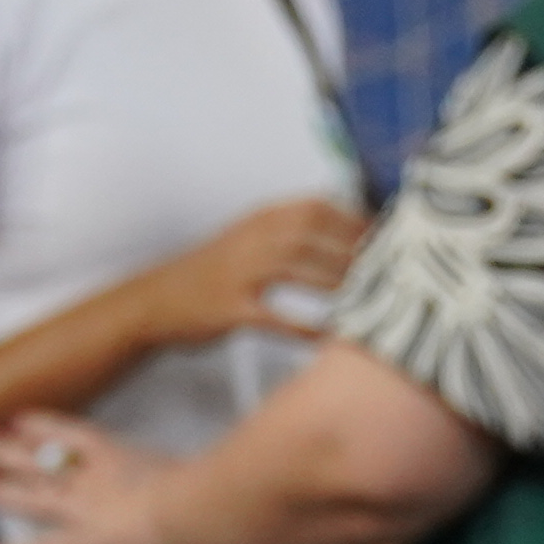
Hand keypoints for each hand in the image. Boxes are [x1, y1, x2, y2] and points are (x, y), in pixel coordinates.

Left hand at [0, 411, 212, 543]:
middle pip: (42, 460)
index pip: (73, 434)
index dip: (44, 426)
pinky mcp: (88, 540)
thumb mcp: (203, 461)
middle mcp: (96, 478)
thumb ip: (207, 460)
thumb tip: (237, 458)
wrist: (194, 508)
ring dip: (1, 489)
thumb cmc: (206, 485)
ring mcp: (88, 508)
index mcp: (121, 455)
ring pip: (34, 495)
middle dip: (6, 451)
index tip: (20, 419)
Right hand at [151, 197, 364, 350]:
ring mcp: (238, 274)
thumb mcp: (249, 237)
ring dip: (336, 283)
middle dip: (352, 251)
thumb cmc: (214, 271)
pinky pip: (274, 317)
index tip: (385, 236)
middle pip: (311, 234)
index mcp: (259, 219)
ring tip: (368, 298)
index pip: (315, 206)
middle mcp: (250, 240)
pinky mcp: (230, 310)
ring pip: (296, 270)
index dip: (354, 220)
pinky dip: (305, 327)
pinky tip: (329, 336)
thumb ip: (291, 230)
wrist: (157, 300)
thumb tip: (348, 232)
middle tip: (387, 270)